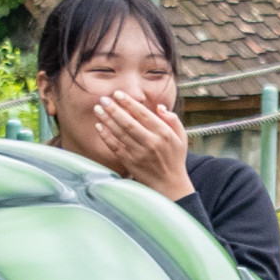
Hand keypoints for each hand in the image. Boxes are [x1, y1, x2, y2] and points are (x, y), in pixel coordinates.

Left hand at [88, 86, 196, 200]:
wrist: (170, 185)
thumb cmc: (175, 158)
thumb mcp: (181, 137)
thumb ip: (172, 120)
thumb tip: (159, 107)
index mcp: (164, 133)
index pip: (143, 114)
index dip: (129, 103)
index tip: (118, 94)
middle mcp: (151, 142)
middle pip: (129, 123)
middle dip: (114, 110)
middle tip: (103, 99)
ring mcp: (139, 154)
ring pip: (120, 134)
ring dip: (107, 120)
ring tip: (98, 109)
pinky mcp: (130, 163)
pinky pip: (115, 147)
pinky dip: (106, 136)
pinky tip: (99, 127)